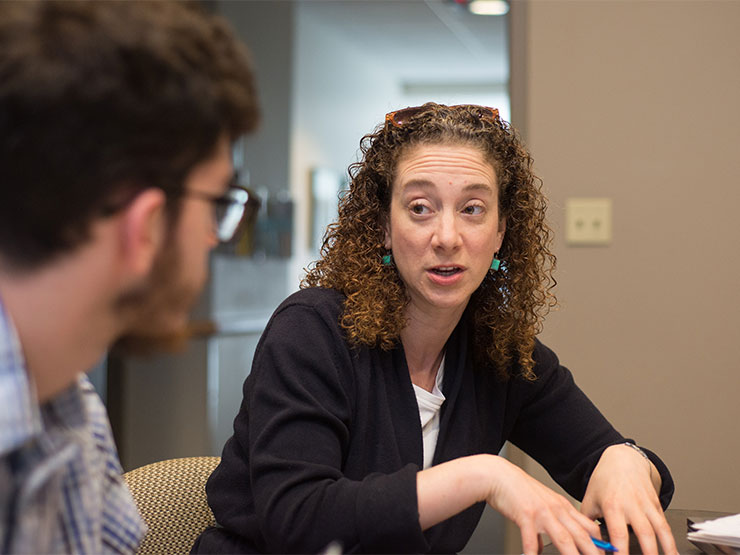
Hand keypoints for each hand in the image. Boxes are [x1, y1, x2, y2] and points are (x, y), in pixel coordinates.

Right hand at [484, 456, 601, 554]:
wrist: (498, 475)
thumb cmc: (516, 491)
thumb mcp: (538, 507)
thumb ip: (543, 527)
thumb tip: (540, 547)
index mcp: (562, 507)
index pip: (589, 527)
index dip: (601, 544)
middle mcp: (556, 509)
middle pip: (582, 536)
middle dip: (594, 554)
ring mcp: (542, 512)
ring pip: (564, 538)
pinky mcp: (525, 515)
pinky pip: (531, 538)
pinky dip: (532, 551)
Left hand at [581, 444, 676, 554]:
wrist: (622, 460)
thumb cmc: (604, 481)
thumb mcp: (589, 499)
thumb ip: (586, 522)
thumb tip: (585, 542)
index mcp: (612, 505)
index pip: (618, 534)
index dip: (620, 552)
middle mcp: (632, 505)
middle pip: (644, 533)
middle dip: (648, 554)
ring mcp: (647, 505)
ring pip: (660, 529)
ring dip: (666, 548)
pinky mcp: (657, 505)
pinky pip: (666, 525)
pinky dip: (672, 541)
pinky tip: (673, 553)